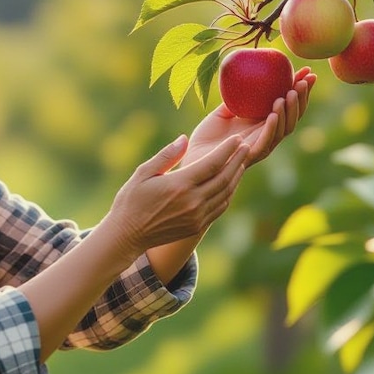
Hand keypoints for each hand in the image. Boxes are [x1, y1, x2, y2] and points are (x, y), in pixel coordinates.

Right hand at [104, 133, 250, 257]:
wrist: (128, 235)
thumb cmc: (131, 200)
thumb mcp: (143, 173)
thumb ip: (167, 155)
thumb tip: (184, 139)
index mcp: (180, 185)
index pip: (213, 163)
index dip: (228, 149)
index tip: (236, 138)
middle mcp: (193, 201)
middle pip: (225, 177)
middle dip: (238, 160)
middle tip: (246, 146)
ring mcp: (197, 216)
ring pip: (226, 193)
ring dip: (236, 176)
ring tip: (241, 162)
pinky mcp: (197, 226)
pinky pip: (220, 207)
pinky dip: (228, 193)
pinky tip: (229, 183)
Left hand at [185, 66, 315, 167]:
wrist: (192, 159)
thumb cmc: (206, 138)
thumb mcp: (221, 113)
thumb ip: (235, 99)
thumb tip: (244, 77)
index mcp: (262, 124)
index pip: (288, 105)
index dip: (299, 90)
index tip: (307, 72)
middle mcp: (266, 136)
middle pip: (292, 117)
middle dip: (302, 98)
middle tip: (306, 80)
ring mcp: (260, 146)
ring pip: (283, 129)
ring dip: (289, 110)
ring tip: (289, 93)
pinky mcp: (249, 155)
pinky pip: (265, 141)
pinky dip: (272, 127)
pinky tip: (274, 113)